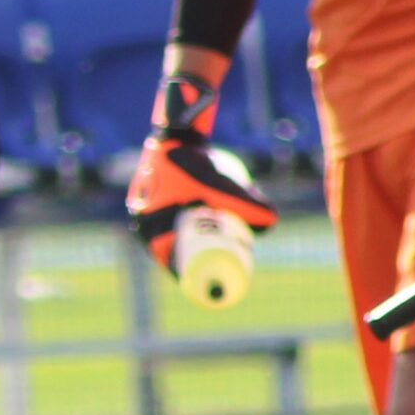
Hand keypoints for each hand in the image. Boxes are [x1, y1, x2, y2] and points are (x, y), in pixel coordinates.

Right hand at [124, 73, 275, 273]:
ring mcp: (147, 208)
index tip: (213, 282)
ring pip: (173, 234)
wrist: (177, 132)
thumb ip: (247, 205)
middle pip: (173, 249)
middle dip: (198, 261)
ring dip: (193, 244)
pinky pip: (171, 220)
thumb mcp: (222, 187)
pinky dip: (188, 228)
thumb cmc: (195, 162)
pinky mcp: (155, 196)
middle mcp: (142, 220)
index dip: (192, 275)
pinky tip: (205, 232)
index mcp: (148, 226)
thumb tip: (272, 223)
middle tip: (224, 265)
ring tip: (220, 251)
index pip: (170, 260)